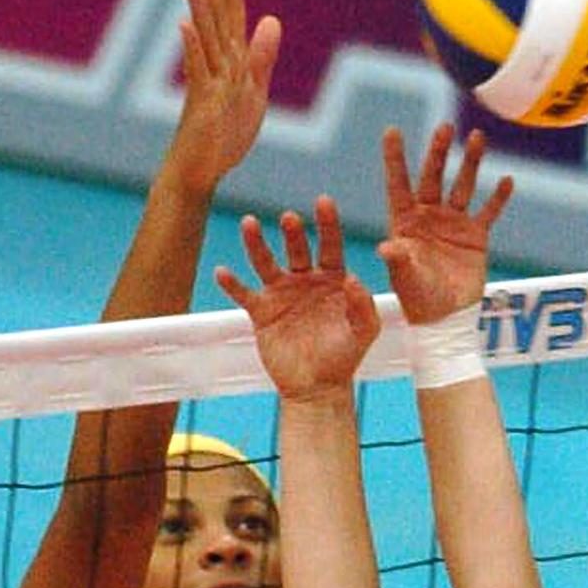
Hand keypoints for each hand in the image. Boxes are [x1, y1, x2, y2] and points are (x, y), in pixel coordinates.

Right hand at [166, 0, 280, 195]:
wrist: (200, 171)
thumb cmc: (223, 136)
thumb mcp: (252, 93)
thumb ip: (261, 58)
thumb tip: (271, 19)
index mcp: (233, 63)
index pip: (232, 15)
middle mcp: (219, 67)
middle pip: (217, 21)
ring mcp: (209, 84)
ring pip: (206, 41)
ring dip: (199, 11)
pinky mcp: (203, 105)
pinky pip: (198, 72)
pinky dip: (192, 49)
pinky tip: (185, 27)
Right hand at [216, 196, 380, 399]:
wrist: (317, 387)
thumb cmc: (344, 358)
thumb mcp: (364, 332)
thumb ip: (363, 305)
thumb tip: (353, 279)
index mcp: (333, 279)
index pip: (331, 245)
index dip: (328, 224)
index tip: (324, 201)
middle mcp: (305, 280)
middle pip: (297, 249)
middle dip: (293, 233)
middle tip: (289, 218)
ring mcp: (281, 293)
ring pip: (266, 262)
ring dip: (257, 244)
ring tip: (249, 223)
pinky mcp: (261, 312)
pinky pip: (244, 294)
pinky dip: (232, 284)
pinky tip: (222, 272)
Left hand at [378, 124, 512, 323]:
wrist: (446, 320)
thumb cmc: (418, 301)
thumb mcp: (406, 279)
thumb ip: (399, 260)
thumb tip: (386, 247)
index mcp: (404, 223)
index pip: (398, 184)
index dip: (395, 158)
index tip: (392, 130)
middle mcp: (428, 217)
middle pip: (432, 177)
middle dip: (438, 153)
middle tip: (444, 127)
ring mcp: (453, 224)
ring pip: (462, 185)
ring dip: (471, 162)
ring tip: (477, 137)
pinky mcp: (476, 236)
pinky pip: (489, 212)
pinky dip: (498, 198)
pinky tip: (507, 181)